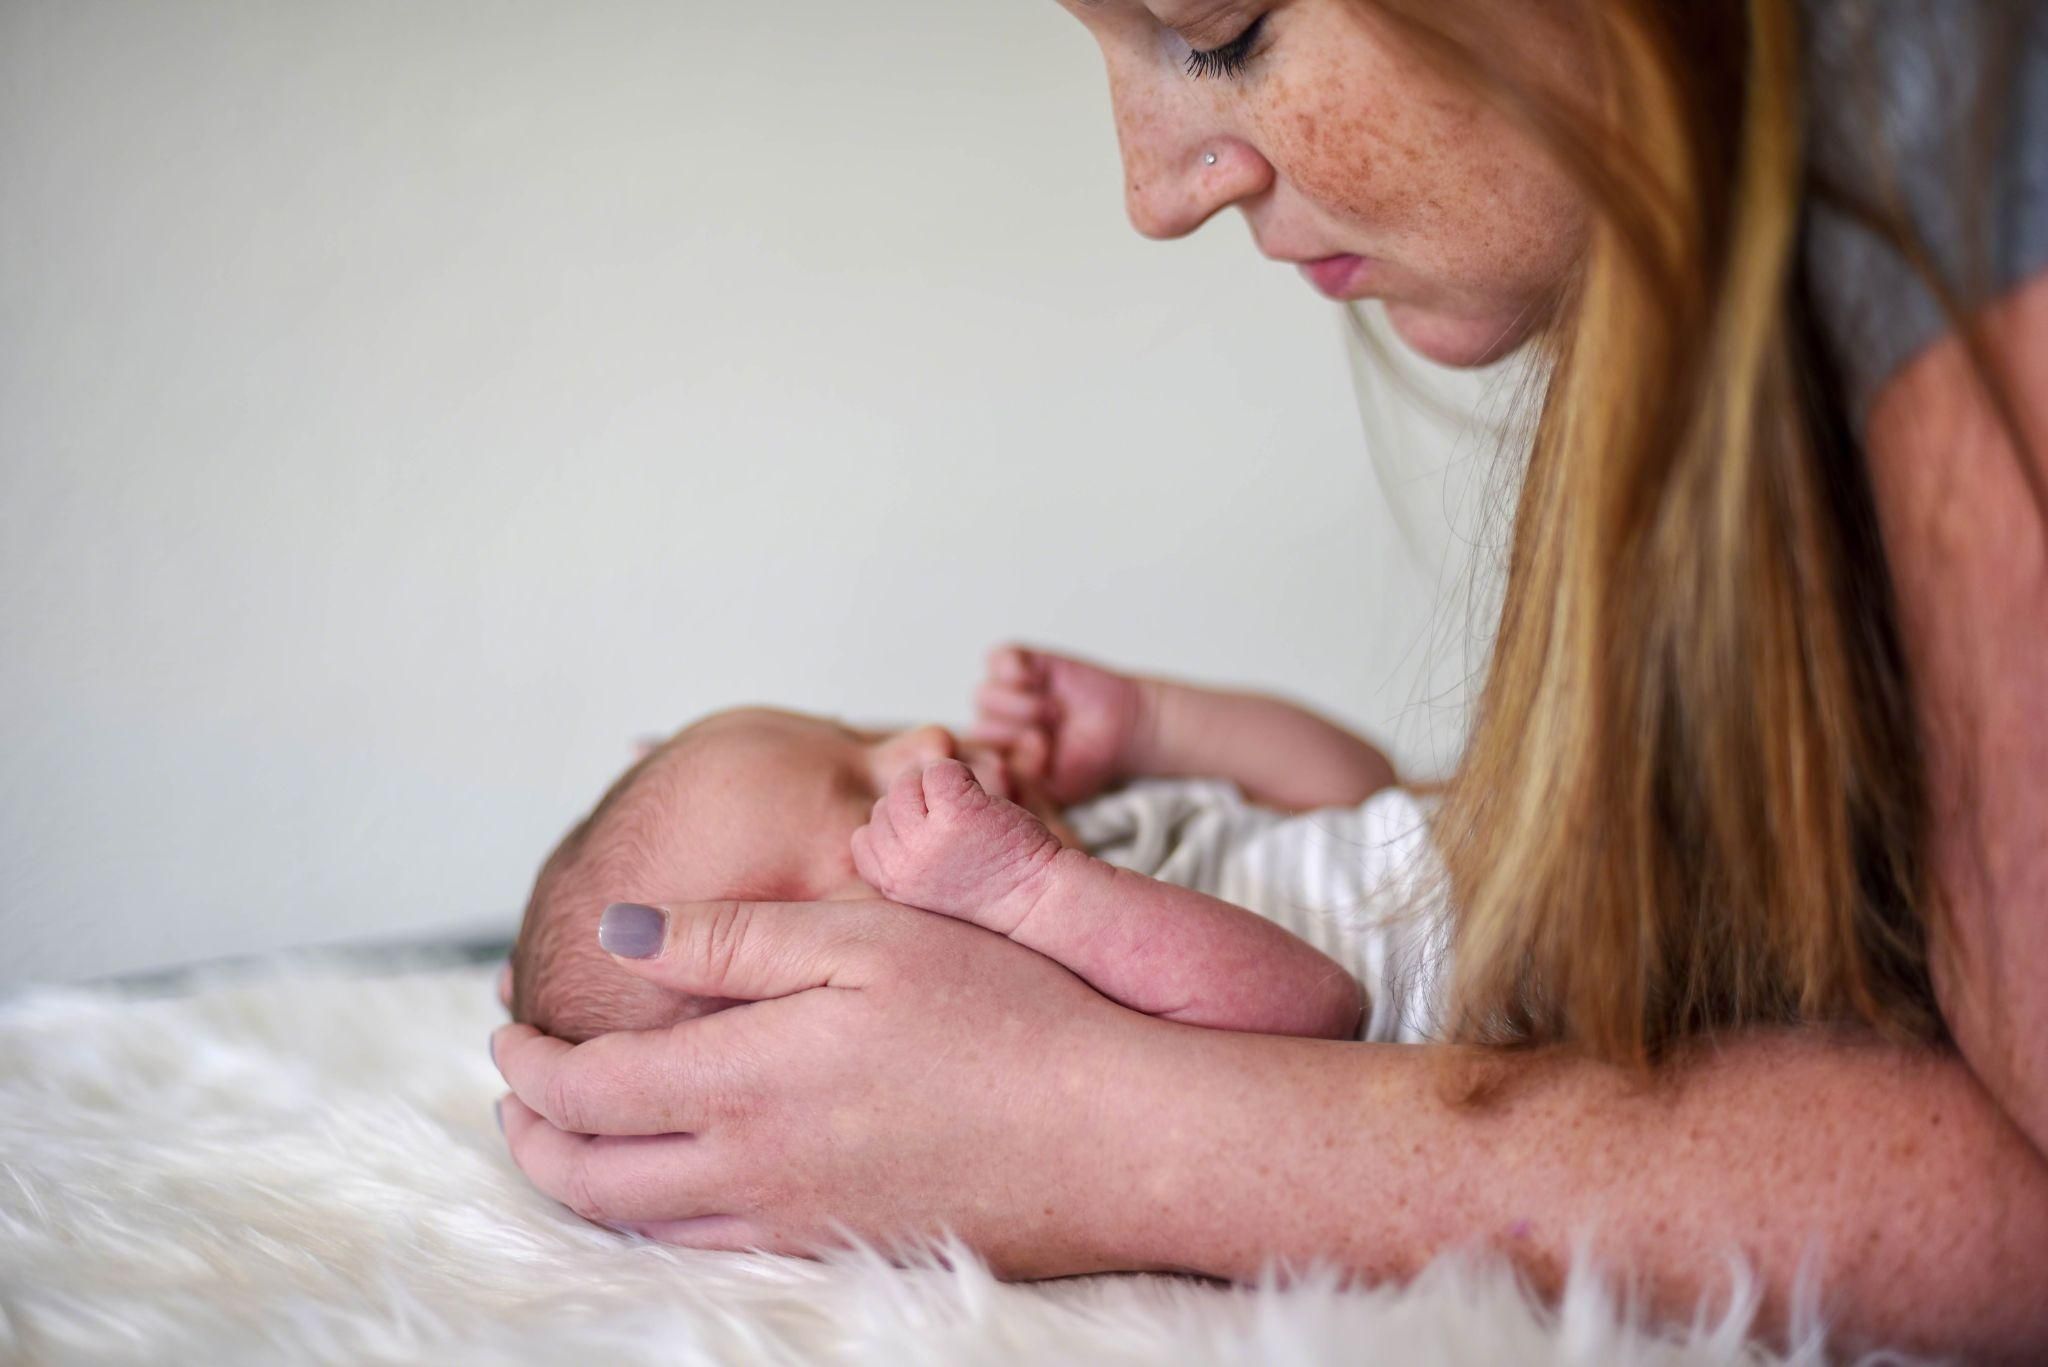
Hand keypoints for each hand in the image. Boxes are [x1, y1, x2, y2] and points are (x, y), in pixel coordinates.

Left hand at [489, 898, 1172, 1276]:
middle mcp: (754, 1170)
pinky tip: (678, 1183)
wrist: (1118, 1135)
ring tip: (574, 1138)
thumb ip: (732, 937)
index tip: (507, 1026)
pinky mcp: (845, 1248)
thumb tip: (618, 930)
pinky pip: (712, 1250)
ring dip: (584, 1183)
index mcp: (747, 1081)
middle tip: (516, 1092)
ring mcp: (798, 1223)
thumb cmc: (1008, 1016)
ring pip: (644, 1227)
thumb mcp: (869, 936)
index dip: (531, 1061)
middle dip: (532, 1134)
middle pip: (591, 1178)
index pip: (588, 1089)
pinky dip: (657, 1218)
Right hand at [850, 758, 1061, 930]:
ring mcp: (927, 837)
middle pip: (885, 805)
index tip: (929, 842)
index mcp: (890, 884)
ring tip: (968, 816)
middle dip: (917, 808)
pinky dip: (962, 775)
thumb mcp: (923, 886)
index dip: (896, 830)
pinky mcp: (957, 812)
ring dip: (937, 788)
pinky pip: (939, 769)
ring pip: (907, 782)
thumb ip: (898, 858)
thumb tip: (881, 809)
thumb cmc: (985, 890)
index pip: (863, 838)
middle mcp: (901, 864)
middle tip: (956, 830)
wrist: (1036, 903)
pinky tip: (982, 803)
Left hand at [971, 645, 1148, 804]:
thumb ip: (1016, 782)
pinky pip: (997, 659)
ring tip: (1054, 712)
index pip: (974, 762)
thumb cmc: (1085, 763)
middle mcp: (993, 725)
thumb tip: (996, 764)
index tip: (1042, 764)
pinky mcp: (1017, 662)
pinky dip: (1015, 670)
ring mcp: (1002, 692)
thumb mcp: (1050, 792)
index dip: (1004, 762)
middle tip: (1050, 738)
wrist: (1121, 732)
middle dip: (1016, 736)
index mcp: (993, 759)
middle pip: (979, 728)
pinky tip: (1038, 680)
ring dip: (1021, 706)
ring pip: (985, 695)